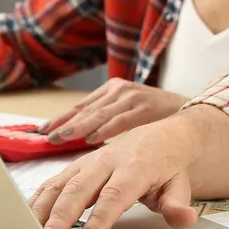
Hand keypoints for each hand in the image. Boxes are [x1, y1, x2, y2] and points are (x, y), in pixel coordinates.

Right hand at [28, 114, 205, 228]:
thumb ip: (177, 204)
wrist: (161, 136)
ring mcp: (89, 161)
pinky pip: (53, 181)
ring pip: (61, 183)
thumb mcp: (179, 184)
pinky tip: (26, 219)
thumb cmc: (168, 165)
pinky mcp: (77, 166)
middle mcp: (108, 161)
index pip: (114, 195)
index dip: (99, 219)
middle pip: (80, 189)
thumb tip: (186, 218)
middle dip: (62, 216)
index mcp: (135, 167)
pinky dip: (37, 199)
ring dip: (43, 209)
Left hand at [39, 79, 185, 144]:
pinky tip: (93, 139)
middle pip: (87, 110)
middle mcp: (120, 90)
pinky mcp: (147, 107)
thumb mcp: (124, 112)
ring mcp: (133, 97)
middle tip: (48, 137)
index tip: (41, 130)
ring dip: (80, 127)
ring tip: (62, 137)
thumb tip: (70, 136)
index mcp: (112, 90)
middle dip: (65, 124)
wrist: (187, 111)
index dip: (60, 118)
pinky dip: (106, 130)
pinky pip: (122, 120)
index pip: (81, 106)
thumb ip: (101, 121)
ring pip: (101, 114)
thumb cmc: (152, 117)